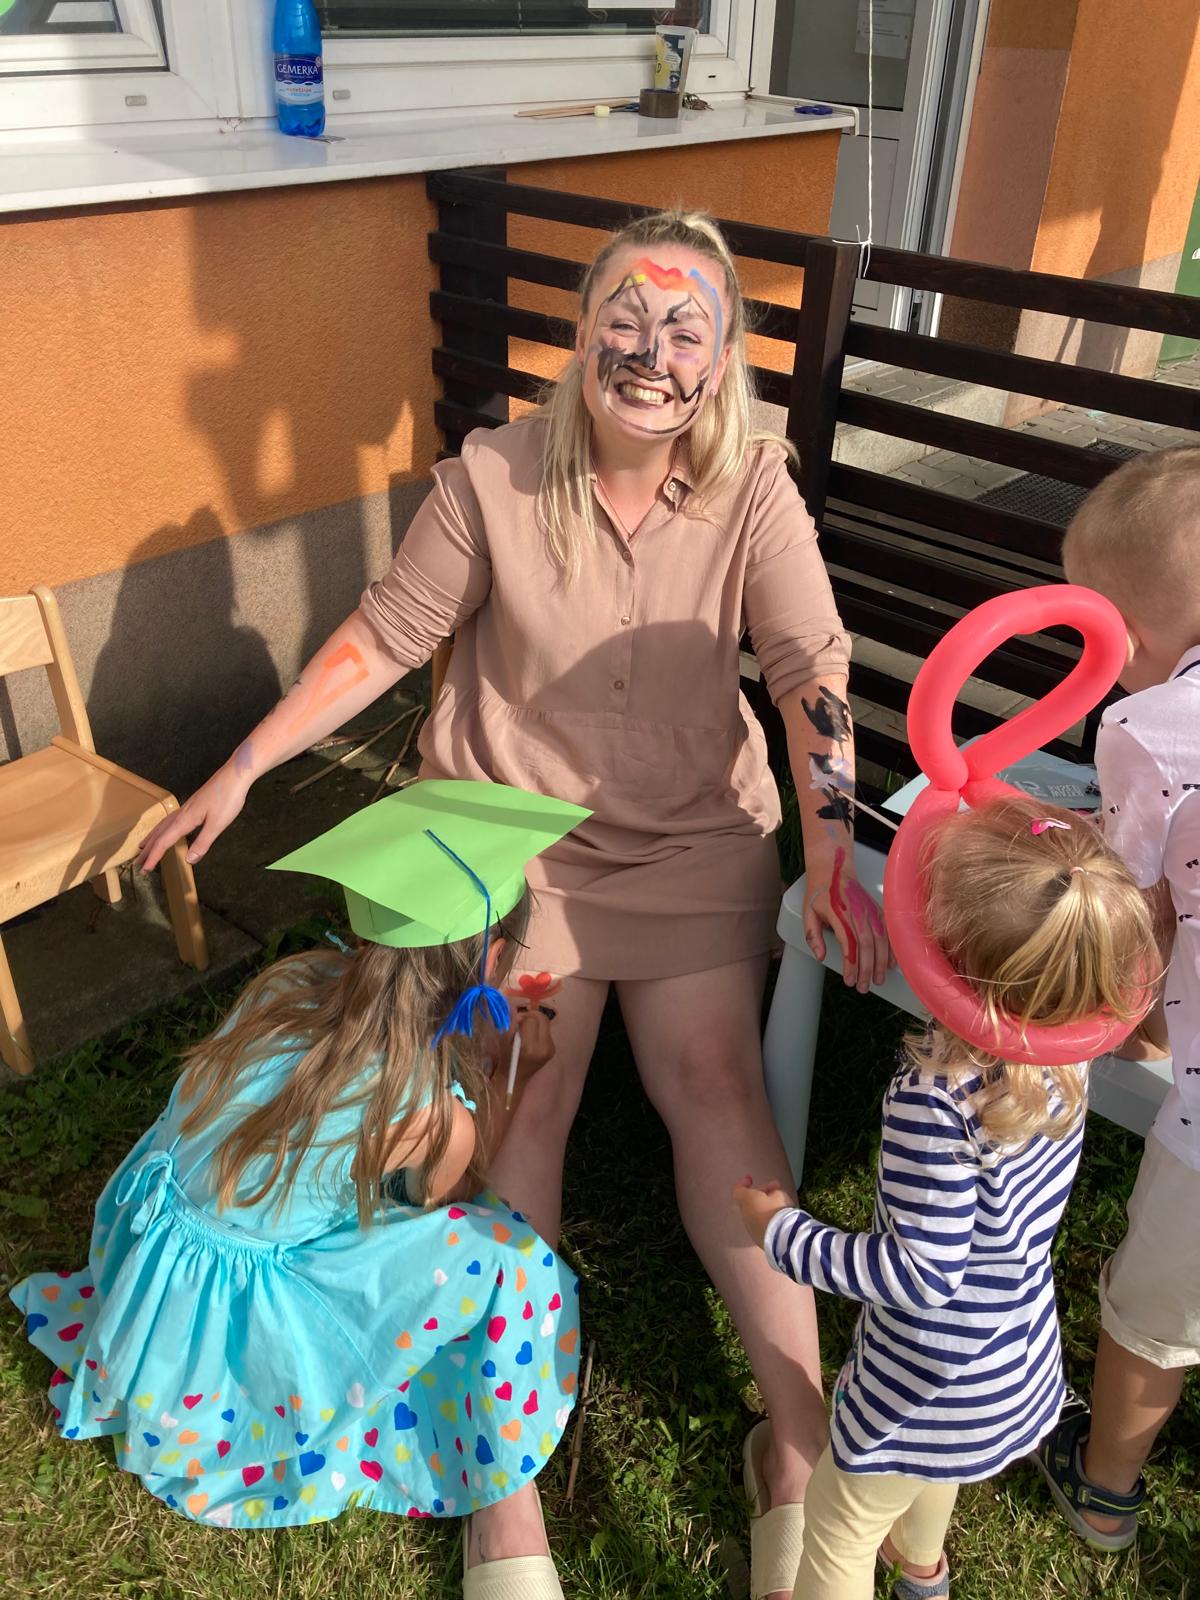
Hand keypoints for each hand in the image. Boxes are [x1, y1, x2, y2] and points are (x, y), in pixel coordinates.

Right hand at [136, 760, 251, 871]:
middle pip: (159, 833)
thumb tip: (189, 859)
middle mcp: (182, 813)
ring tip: (143, 846)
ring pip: (163, 825)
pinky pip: (171, 820)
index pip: (164, 841)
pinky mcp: (193, 805)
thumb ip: (203, 842)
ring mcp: (187, 808)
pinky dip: (163, 828)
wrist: (235, 775)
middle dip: (148, 849)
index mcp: (185, 819)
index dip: (154, 856)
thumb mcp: (217, 824)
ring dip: (152, 838)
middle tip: (138, 863)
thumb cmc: (228, 797)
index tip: (144, 870)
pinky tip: (167, 830)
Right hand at [487, 1006, 556, 1085]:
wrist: (515, 1079)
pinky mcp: (553, 1050)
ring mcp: (550, 1049)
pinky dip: (538, 1030)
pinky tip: (531, 1037)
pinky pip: (547, 1032)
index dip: (522, 1017)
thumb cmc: (506, 1060)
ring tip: (525, 1030)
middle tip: (522, 1021)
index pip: (531, 1019)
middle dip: (531, 1016)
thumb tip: (513, 1007)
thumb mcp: (504, 1041)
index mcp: (530, 1047)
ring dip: (535, 1022)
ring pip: (546, 1024)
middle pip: (543, 1018)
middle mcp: (544, 1048)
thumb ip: (510, 1023)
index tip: (515, 1022)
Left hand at [732, 1174, 790, 1248]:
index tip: (750, 1179)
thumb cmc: (778, 1211)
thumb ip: (774, 1193)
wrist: (780, 1237)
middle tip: (776, 1187)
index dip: (743, 1183)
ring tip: (782, 1203)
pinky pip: (761, 1224)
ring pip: (756, 1213)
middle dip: (762, 1193)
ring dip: (766, 1206)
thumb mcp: (779, 1195)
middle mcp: (745, 1216)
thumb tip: (774, 1195)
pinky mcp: (759, 1240)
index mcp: (746, 1201)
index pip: (738, 1190)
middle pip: (749, 1201)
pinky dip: (768, 1219)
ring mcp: (751, 1229)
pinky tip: (780, 1218)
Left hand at [804, 859, 889, 993]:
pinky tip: (890, 964)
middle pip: (866, 944)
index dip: (850, 963)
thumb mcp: (808, 913)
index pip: (848, 942)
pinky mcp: (878, 910)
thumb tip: (820, 957)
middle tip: (864, 988)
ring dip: (881, 962)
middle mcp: (857, 911)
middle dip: (867, 968)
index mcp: (838, 912)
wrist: (834, 870)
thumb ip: (812, 935)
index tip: (849, 981)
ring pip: (880, 939)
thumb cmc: (819, 895)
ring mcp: (870, 910)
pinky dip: (891, 949)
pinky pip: (888, 932)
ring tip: (878, 981)